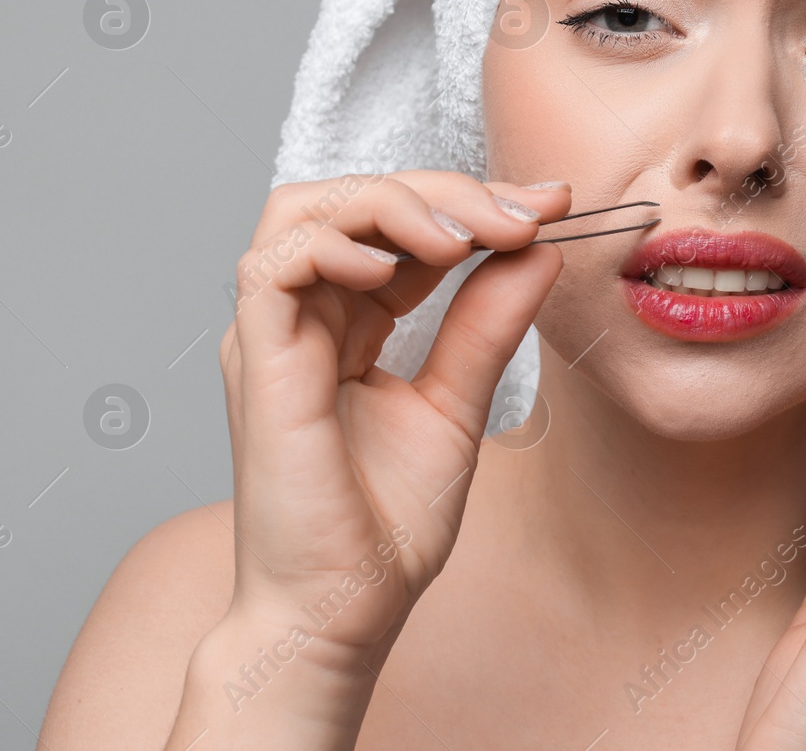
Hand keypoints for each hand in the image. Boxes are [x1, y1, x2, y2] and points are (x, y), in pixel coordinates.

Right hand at [215, 172, 570, 677]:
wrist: (341, 613)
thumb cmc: (383, 527)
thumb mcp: (457, 406)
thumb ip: (488, 326)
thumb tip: (540, 250)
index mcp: (348, 325)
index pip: (400, 227)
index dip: (470, 202)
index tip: (550, 203)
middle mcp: (305, 319)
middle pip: (355, 201)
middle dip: (443, 192)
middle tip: (519, 214)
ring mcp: (273, 337)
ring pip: (305, 212)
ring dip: (389, 203)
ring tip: (462, 236)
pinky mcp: (255, 361)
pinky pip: (272, 266)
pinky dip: (332, 244)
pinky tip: (394, 267)